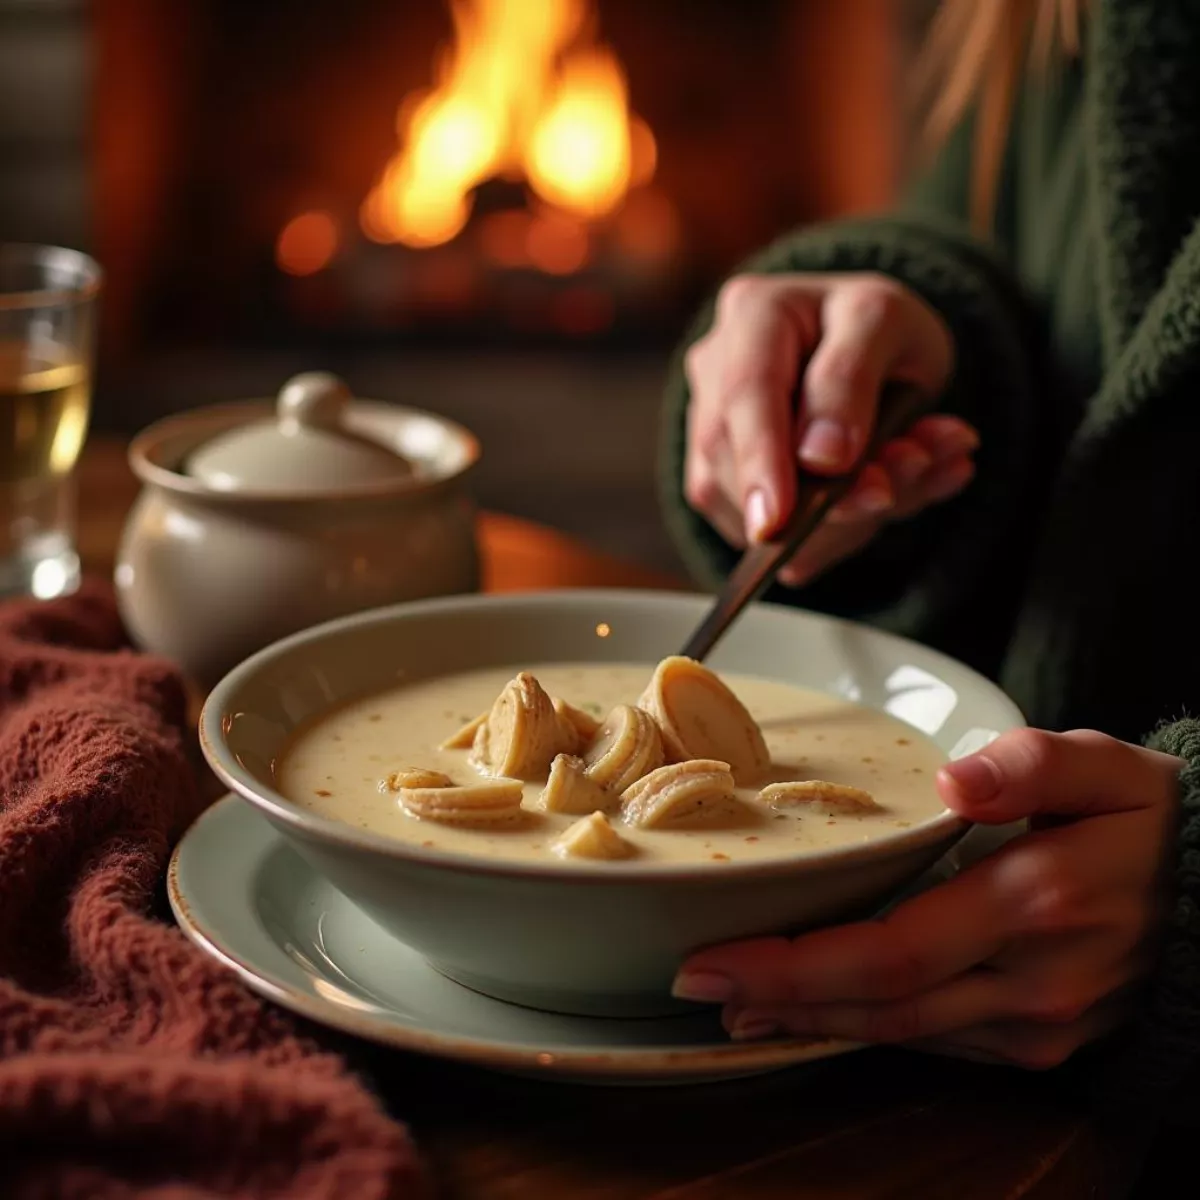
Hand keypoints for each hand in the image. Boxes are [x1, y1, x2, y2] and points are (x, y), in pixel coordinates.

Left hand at [672, 730, 1180, 1068]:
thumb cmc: (1150, 820)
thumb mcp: (1103, 765)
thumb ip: (1030, 764)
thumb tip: (957, 780)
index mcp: (1035, 902)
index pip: (888, 950)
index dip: (793, 964)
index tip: (712, 959)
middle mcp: (1031, 981)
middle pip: (879, 1003)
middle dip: (779, 998)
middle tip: (695, 985)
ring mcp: (1038, 1021)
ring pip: (902, 1031)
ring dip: (814, 1019)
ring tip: (738, 1002)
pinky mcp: (1041, 1038)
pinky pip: (937, 1038)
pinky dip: (869, 1027)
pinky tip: (822, 1012)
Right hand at [684, 272, 975, 584]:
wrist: (872, 352)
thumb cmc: (876, 330)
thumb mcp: (887, 323)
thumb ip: (852, 380)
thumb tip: (820, 460)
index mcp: (755, 313)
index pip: (746, 392)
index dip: (761, 459)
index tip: (779, 520)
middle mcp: (715, 371)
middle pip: (735, 459)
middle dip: (811, 499)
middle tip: (886, 497)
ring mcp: (710, 429)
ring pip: (744, 506)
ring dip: (835, 516)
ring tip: (907, 476)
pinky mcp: (720, 481)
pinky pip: (764, 531)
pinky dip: (834, 530)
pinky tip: (885, 495)